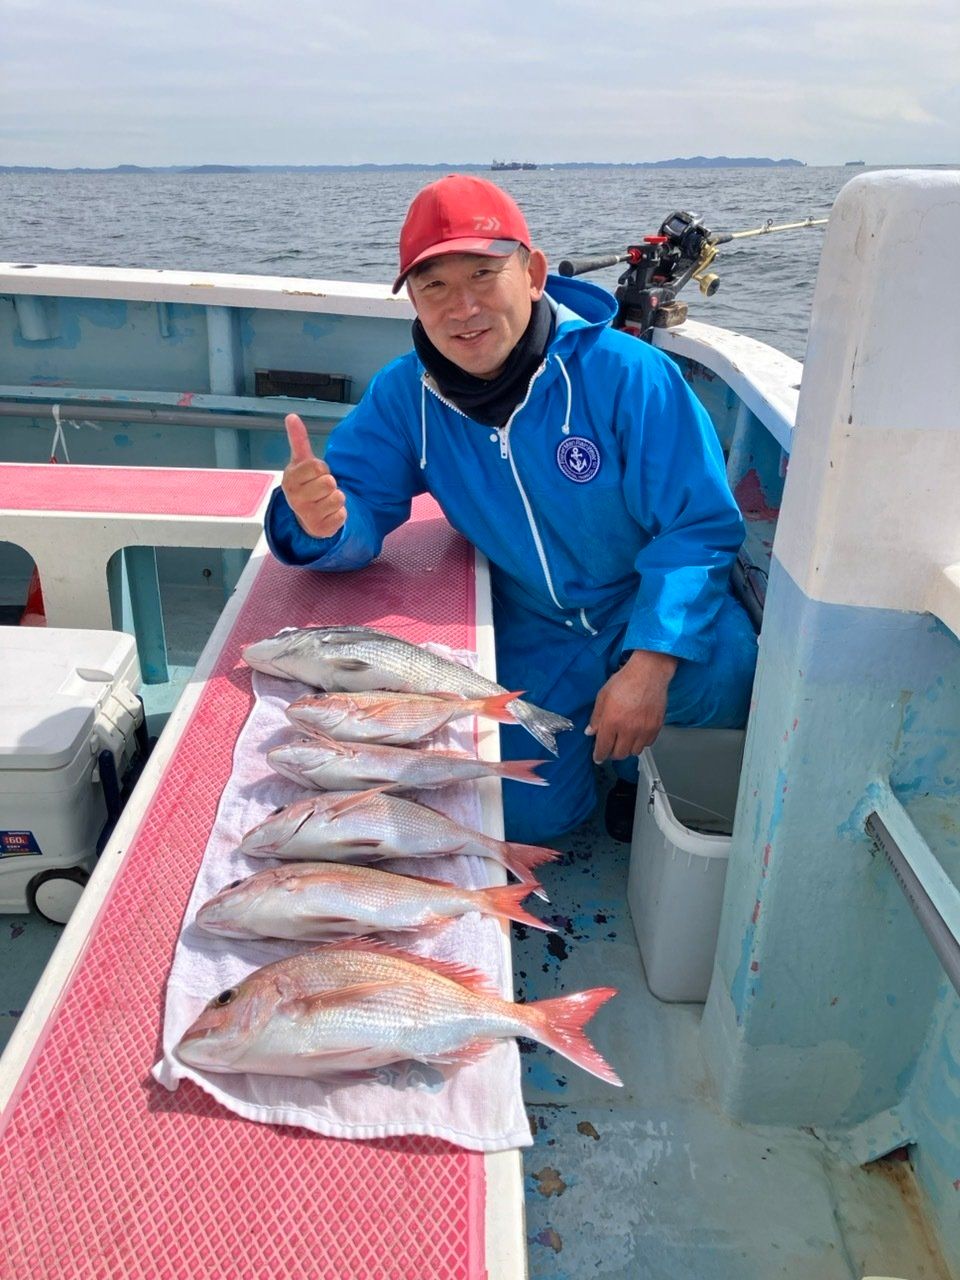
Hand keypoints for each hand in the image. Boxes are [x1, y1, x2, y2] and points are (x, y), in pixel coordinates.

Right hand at [281, 414, 346, 538]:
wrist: (306, 514)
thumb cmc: (306, 484)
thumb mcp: (301, 462)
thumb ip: (298, 440)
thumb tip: (291, 416)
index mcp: (290, 480)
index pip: (318, 466)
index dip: (322, 468)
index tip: (316, 474)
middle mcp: (295, 499)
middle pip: (329, 482)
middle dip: (330, 484)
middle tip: (321, 489)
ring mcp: (307, 516)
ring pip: (338, 498)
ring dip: (337, 498)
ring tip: (325, 500)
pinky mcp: (320, 529)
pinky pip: (342, 515)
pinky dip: (340, 513)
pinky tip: (329, 513)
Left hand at [586, 649, 677, 763]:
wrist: (649, 673)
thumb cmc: (625, 681)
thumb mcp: (603, 696)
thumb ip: (596, 717)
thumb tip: (590, 732)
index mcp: (612, 722)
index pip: (604, 748)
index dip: (599, 756)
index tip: (598, 758)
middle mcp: (628, 729)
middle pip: (620, 754)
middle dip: (612, 753)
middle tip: (610, 747)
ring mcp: (644, 730)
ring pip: (634, 752)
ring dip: (627, 749)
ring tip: (624, 740)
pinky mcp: (656, 727)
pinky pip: (647, 744)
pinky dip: (641, 742)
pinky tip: (637, 734)